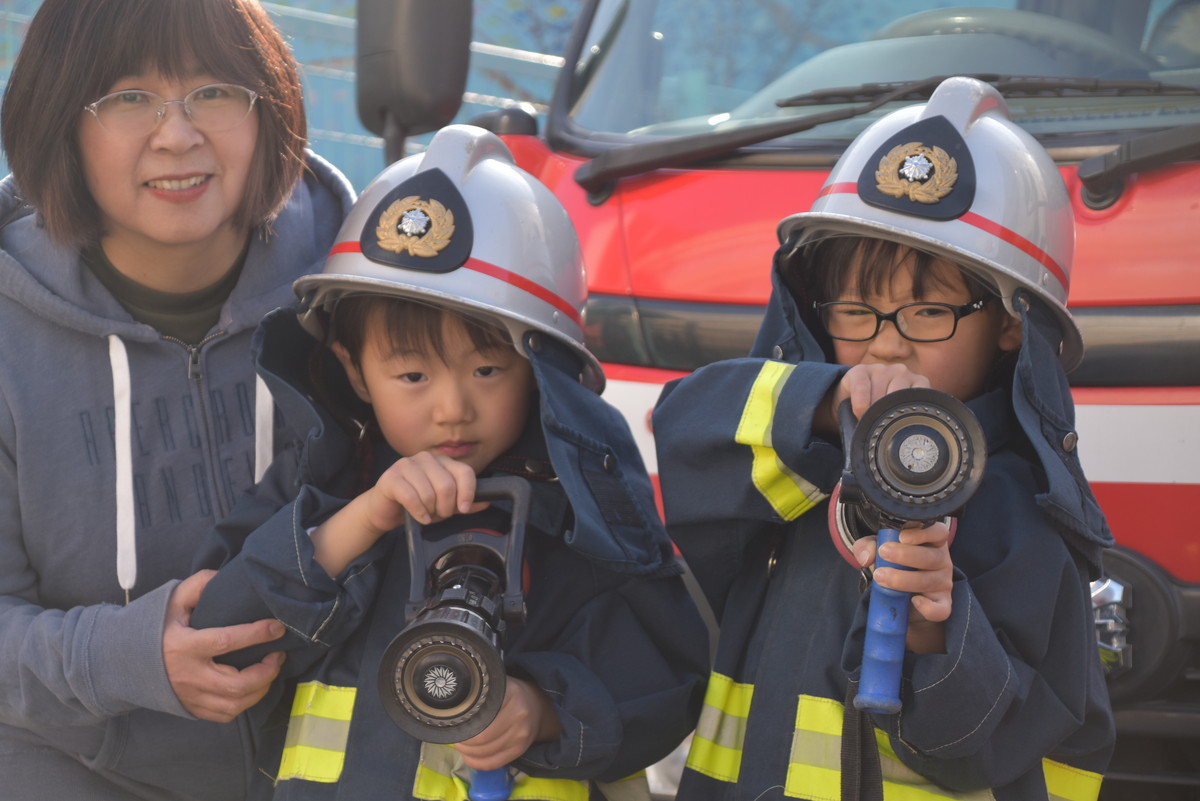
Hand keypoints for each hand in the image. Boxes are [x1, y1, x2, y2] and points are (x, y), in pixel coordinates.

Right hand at [163, 570, 285, 721]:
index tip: (277, 627)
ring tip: (271, 669)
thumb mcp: (172, 601)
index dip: (256, 634)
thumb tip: (223, 576)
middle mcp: (189, 676)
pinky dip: (245, 703)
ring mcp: (190, 696)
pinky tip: (253, 687)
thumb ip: (199, 585)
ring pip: (234, 705)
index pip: (227, 641)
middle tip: (278, 654)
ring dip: (261, 689)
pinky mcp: (191, 708)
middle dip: (267, 671)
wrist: (122, 661)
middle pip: (237, 685)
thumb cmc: (152, 627)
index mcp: (184, 646)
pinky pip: (225, 714)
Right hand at [311, 451, 489, 575]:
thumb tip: (487, 501)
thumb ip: (465, 502)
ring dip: (430, 511)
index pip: (465, 472)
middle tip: (439, 515)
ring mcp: (406, 465)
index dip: (468, 493)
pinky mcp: (391, 477)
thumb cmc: (416, 504)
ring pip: (429, 492)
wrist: (385, 510)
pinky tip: (419, 517)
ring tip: (426, 514)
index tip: (464, 509)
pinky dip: (418, 512)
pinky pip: (411, 497)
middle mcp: (425, 459)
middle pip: (447, 485)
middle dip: (446, 507)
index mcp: (442, 462)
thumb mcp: (445, 504)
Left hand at [454, 677, 561, 770]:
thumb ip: (479, 692)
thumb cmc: (509, 695)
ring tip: (461, 745)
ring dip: (468, 753)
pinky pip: (494, 763)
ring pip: (486, 753)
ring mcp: (521, 734)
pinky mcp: (521, 749)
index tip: (454, 725)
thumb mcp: (496, 686)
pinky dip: (478, 763)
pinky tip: (469, 757)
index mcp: (510, 694)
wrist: (535, 706)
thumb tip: (453, 706)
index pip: (480, 717)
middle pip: (482, 738)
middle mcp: (519, 715)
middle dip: (463, 741)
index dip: (463, 725)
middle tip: (456, 737)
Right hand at [832, 363, 930, 422]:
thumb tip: (914, 441)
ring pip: (880, 395)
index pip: (919, 400)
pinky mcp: (860, 370)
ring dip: (872, 412)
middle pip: (898, 398)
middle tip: (882, 426)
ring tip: (870, 421)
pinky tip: (859, 412)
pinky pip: (862, 389)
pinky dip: (860, 404)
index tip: (900, 428)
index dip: (908, 417)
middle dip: (888, 415)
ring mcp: (881, 369)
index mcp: (917, 382)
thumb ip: (910, 420)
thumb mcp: (900, 414)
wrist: (850, 399)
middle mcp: (901, 372)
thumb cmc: (881, 411)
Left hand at [853, 520, 952, 653]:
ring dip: (904, 579)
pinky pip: (940, 609)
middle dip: (905, 555)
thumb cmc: (893, 565)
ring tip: (880, 576)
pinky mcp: (942, 605)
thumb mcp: (877, 550)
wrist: (900, 597)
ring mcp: (943, 583)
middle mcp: (941, 561)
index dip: (923, 533)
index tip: (901, 536)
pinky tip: (914, 601)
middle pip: (932, 557)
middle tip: (883, 553)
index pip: (938, 532)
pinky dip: (928, 606)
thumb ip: (868, 546)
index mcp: (931, 542)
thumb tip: (865, 557)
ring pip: (929, 581)